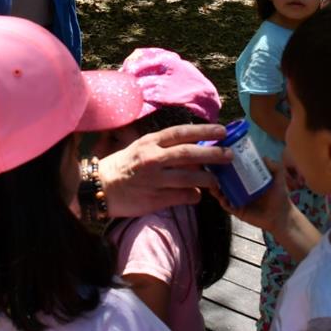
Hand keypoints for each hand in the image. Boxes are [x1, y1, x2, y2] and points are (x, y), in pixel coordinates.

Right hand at [97, 122, 228, 217]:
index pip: (181, 133)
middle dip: (213, 154)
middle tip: (229, 155)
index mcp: (150, 142)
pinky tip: (198, 196)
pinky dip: (193, 196)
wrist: (100, 187)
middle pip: (189, 154)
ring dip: (207, 179)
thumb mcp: (139, 147)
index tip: (221, 132)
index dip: (203, 132)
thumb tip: (189, 146)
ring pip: (189, 178)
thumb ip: (161, 146)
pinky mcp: (155, 199)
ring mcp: (155, 179)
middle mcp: (153, 158)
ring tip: (218, 180)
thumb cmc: (121, 165)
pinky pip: (181, 197)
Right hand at [210, 157, 292, 234]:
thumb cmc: (279, 196)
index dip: (227, 165)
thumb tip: (263, 156)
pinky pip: (226, 205)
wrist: (280, 215)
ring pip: (222, 193)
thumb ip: (274, 166)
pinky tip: (221, 196)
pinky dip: (222, 200)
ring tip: (213, 182)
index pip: (235, 171)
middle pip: (225, 181)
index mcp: (248, 180)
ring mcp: (237, 200)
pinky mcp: (237, 210)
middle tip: (213, 169)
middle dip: (217, 175)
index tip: (221, 158)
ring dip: (216, 188)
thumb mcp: (278, 178)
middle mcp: (240, 189)